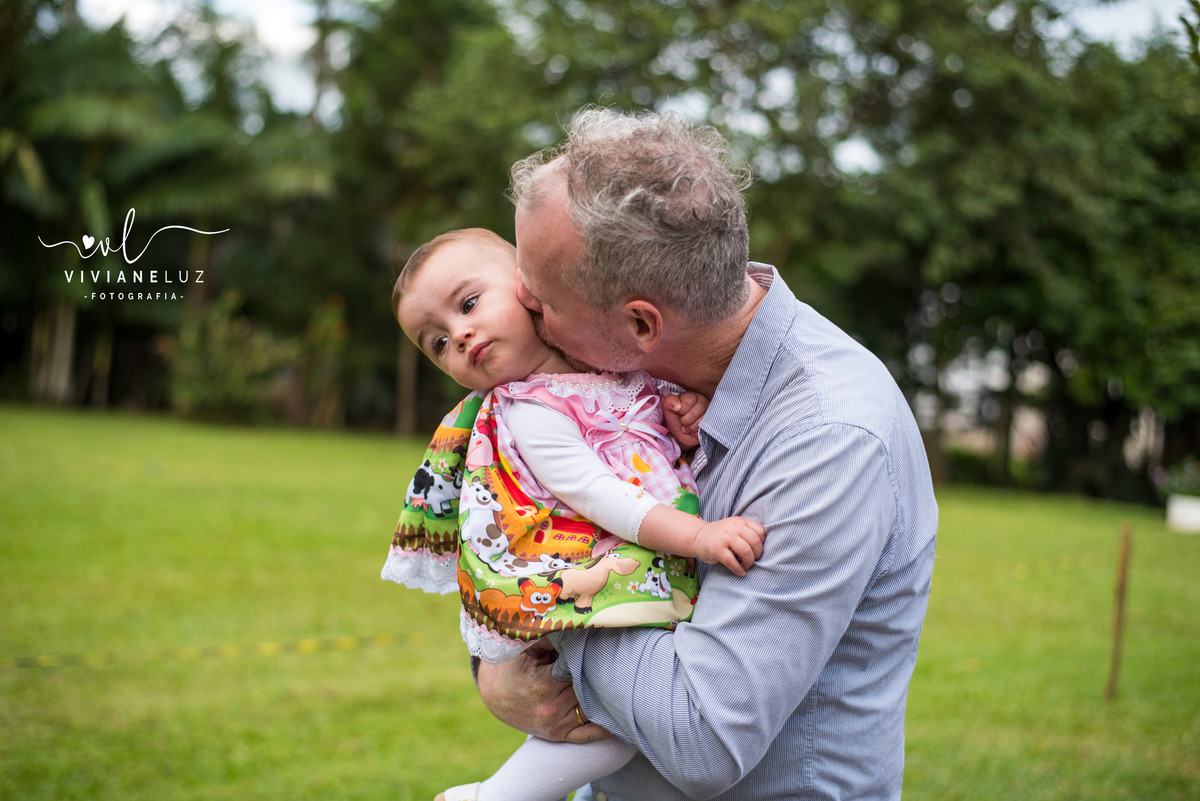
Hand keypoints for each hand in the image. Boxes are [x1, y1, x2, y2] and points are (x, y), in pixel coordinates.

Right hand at [475, 638, 610, 743]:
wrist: (494, 693)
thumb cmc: (512, 665)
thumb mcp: (527, 647)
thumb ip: (553, 637)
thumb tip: (580, 624)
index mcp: (543, 686)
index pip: (580, 669)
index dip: (590, 657)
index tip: (601, 647)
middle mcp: (550, 710)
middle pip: (588, 689)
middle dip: (598, 674)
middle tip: (614, 661)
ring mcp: (555, 726)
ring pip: (591, 709)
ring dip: (603, 696)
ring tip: (617, 680)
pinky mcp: (557, 735)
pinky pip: (587, 735)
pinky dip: (603, 727)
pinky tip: (617, 715)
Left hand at [663, 391, 708, 448]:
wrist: (680, 434)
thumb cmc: (675, 419)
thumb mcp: (667, 409)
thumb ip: (669, 401)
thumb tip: (676, 405)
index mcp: (692, 396)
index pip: (688, 401)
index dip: (681, 410)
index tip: (677, 411)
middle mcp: (703, 402)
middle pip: (696, 412)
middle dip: (685, 420)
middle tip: (682, 421)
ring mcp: (709, 413)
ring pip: (700, 421)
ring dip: (690, 427)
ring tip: (687, 426)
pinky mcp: (711, 424)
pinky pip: (704, 428)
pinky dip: (695, 432)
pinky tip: (693, 430)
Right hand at [693, 516, 765, 576]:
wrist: (698, 537)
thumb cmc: (721, 535)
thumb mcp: (734, 527)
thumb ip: (747, 531)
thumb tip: (763, 546)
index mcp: (740, 522)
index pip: (760, 531)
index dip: (762, 542)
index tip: (756, 549)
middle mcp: (733, 528)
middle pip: (755, 542)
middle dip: (757, 555)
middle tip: (753, 560)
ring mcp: (725, 538)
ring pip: (746, 551)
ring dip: (749, 563)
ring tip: (746, 566)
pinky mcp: (717, 549)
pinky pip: (732, 562)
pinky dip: (738, 569)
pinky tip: (740, 572)